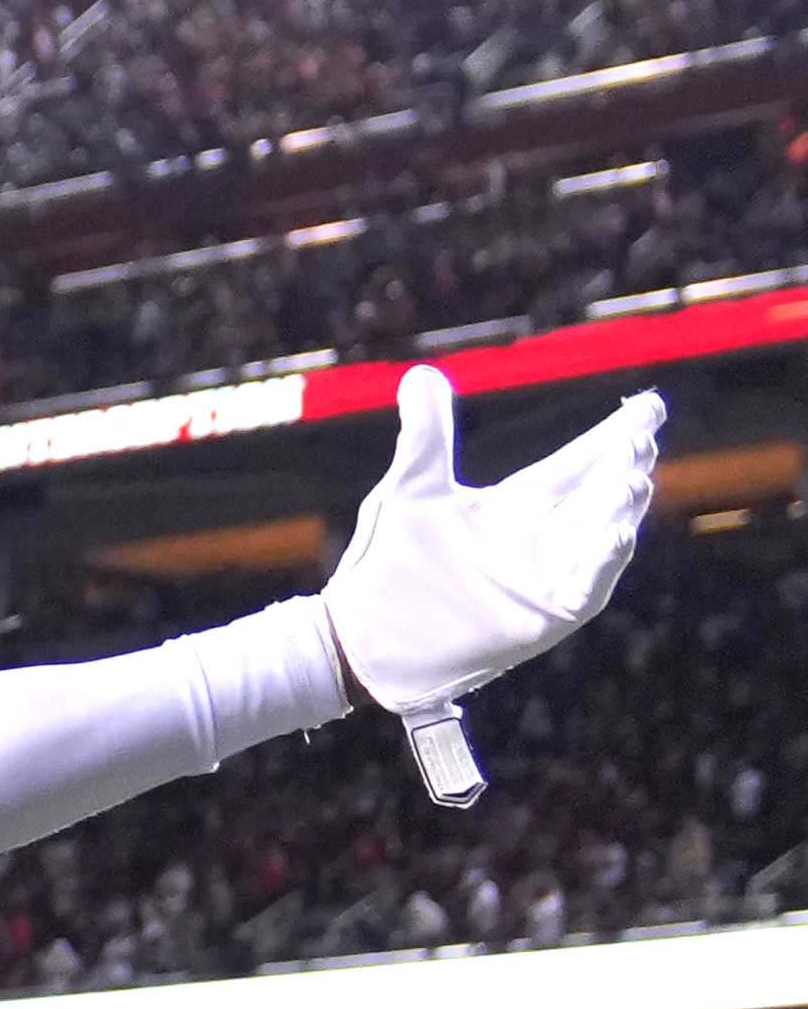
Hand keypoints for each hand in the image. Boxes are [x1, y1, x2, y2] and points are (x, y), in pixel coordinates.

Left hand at [327, 365, 660, 805]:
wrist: (360, 635)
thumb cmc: (387, 564)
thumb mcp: (410, 490)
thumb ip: (426, 435)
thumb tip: (421, 373)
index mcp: (521, 503)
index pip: (581, 460)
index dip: (617, 434)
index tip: (649, 405)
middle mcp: (545, 536)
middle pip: (602, 493)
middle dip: (627, 464)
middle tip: (643, 436)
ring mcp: (548, 577)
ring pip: (604, 536)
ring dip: (622, 509)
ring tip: (634, 478)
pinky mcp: (545, 617)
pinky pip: (587, 587)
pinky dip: (603, 562)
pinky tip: (615, 534)